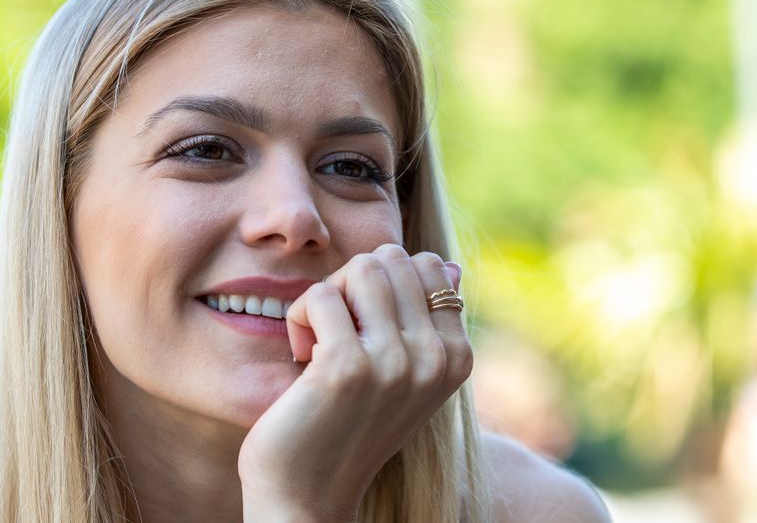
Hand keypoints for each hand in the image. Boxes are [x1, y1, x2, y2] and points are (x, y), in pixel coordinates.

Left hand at [237, 244, 471, 521]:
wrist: (309, 496)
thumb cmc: (348, 428)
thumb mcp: (403, 375)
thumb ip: (427, 322)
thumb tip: (450, 266)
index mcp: (457, 357)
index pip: (429, 265)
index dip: (383, 282)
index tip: (365, 325)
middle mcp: (436, 359)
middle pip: (390, 259)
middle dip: (352, 283)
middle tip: (336, 330)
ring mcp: (395, 363)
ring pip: (359, 268)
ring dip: (327, 296)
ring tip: (319, 339)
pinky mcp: (347, 367)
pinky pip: (319, 296)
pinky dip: (299, 317)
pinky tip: (301, 357)